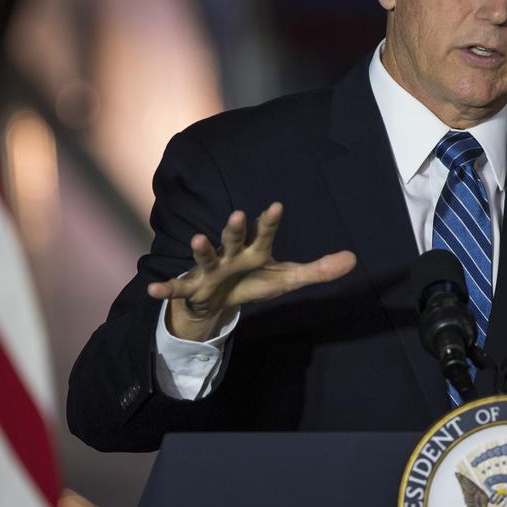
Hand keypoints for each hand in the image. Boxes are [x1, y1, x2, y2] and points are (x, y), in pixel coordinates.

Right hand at [146, 202, 356, 341]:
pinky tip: (152, 290)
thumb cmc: (254, 281)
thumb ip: (317, 270)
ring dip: (202, 249)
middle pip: (233, 240)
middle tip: (239, 214)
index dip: (270, 222)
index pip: (264, 235)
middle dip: (235, 229)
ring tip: (197, 238)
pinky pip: (178, 289)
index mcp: (254, 251)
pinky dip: (165, 289)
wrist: (219, 300)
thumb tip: (353, 259)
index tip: (278, 206)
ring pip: (206, 258)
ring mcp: (210, 270)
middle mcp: (230, 255)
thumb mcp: (287, 279)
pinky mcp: (192, 288)